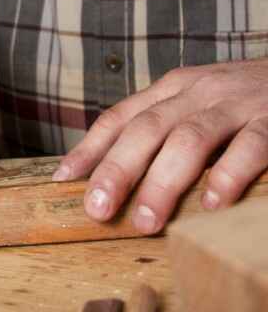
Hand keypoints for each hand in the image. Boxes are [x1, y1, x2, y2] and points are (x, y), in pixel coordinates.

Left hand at [54, 59, 267, 233]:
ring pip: (189, 140)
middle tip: (97, 209)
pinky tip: (210, 205)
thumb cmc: (232, 97)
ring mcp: (234, 105)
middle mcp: (196, 93)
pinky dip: (228, 175)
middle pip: (146, 130)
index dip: (89, 148)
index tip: (63, 178)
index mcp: (170, 90)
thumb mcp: (188, 101)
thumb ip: (154, 126)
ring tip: (145, 221)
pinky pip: (249, 147)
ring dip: (163, 183)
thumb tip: (104, 168)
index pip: (119, 117)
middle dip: (117, 170)